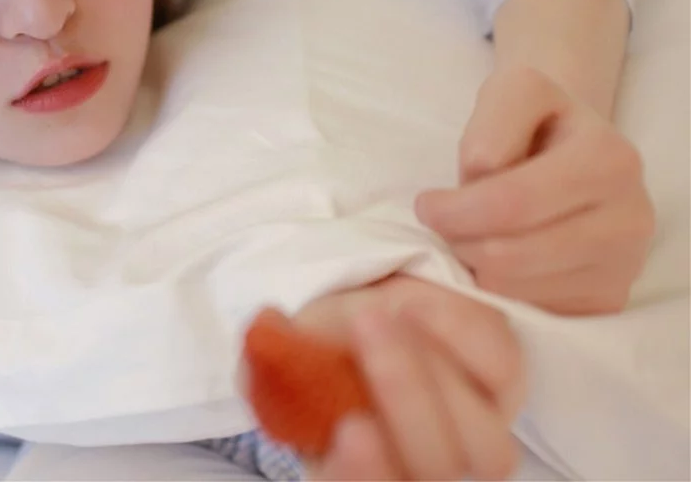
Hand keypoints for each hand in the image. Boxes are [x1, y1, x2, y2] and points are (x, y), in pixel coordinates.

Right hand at [290, 275, 524, 480]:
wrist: (365, 321)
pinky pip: (503, 371)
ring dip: (435, 370)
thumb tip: (263, 343)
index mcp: (361, 475)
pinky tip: (417, 303)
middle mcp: (426, 473)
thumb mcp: (283, 361)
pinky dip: (460, 333)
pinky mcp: (506, 390)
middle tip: (365, 324)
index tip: (349, 431)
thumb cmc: (319, 350)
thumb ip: (267, 368)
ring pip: (484, 444)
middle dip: (405, 397)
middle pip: (437, 469)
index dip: (363, 475)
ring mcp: (477, 443)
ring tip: (392, 309)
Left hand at [416, 65, 654, 314]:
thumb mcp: (514, 91)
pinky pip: (531, 312)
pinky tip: (496, 261)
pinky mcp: (607, 300)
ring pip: (514, 290)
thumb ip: (493, 120)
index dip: (452, 209)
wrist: (578, 151)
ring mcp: (623, 266)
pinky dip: (498, 292)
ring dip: (473, 268)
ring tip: (471, 237)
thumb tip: (481, 173)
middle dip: (457, 242)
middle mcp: (629, 218)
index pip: (510, 203)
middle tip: (442, 226)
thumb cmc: (537, 123)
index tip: (426, 204)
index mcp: (608, 159)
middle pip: (509, 255)